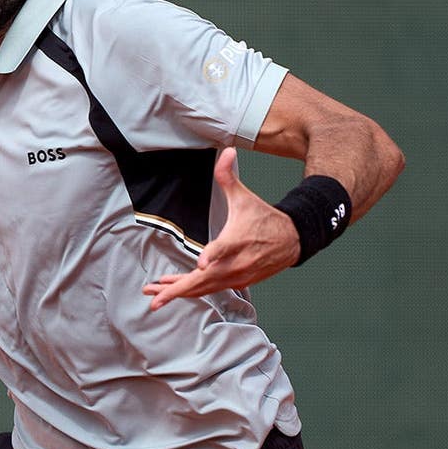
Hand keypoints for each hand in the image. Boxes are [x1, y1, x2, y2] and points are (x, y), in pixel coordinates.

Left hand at [142, 148, 299, 310]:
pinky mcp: (238, 282)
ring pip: (205, 289)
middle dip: (178, 290)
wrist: (293, 240)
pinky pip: (211, 290)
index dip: (211, 256)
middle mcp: (237, 262)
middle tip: (154, 297)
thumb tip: (227, 151)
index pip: (223, 249)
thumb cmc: (265, 218)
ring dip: (179, 293)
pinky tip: (173, 289)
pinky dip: (192, 291)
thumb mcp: (244, 197)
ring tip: (155, 296)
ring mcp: (237, 276)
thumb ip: (228, 176)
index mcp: (237, 240)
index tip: (199, 264)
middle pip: (205, 280)